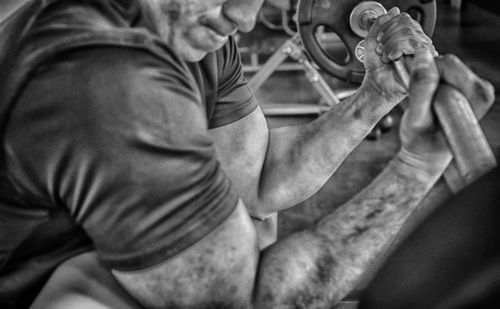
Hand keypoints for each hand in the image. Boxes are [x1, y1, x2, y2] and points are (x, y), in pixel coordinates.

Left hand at [361, 8, 435, 102]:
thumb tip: (394, 10)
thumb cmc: (376, 68)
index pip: (404, 18)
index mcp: (408, 36)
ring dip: (390, 45)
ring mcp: (423, 51)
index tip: (379, 39)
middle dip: (387, 36)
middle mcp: (418, 42)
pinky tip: (393, 58)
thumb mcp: (372, 40)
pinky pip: (414, 44)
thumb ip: (380, 23)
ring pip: (409, 33)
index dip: (388, 25)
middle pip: (407, 23)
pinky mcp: (425, 61)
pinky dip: (397, 49)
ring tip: (387, 56)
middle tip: (382, 49)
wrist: (376, 85)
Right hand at [399, 50, 494, 164]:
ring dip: (429, 80)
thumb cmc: (421, 140)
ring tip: (425, 103)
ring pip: (445, 65)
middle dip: (429, 76)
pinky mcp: (469, 87)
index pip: (448, 65)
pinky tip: (430, 99)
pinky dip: (432, 81)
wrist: (426, 151)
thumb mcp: (416, 118)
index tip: (418, 95)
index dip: (427, 75)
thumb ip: (420, 88)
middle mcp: (482, 91)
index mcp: (477, 98)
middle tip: (421, 100)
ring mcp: (477, 89)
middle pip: (448, 62)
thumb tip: (423, 55)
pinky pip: (445, 71)